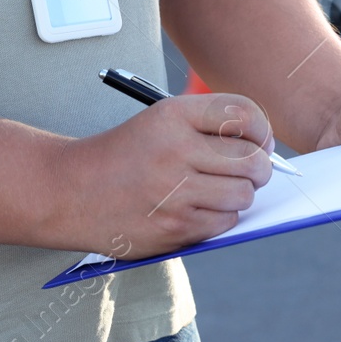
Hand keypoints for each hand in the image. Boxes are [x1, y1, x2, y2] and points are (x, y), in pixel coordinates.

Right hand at [48, 92, 273, 258]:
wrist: (72, 191)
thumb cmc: (129, 154)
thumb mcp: (163, 121)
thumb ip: (213, 127)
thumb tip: (268, 152)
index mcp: (175, 114)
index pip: (245, 114)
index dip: (262, 131)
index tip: (259, 141)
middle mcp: (176, 149)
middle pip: (253, 160)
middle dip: (260, 168)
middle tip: (250, 171)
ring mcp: (174, 191)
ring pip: (244, 195)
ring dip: (240, 195)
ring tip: (218, 190)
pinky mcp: (173, 227)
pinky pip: (224, 222)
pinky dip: (221, 217)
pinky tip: (199, 209)